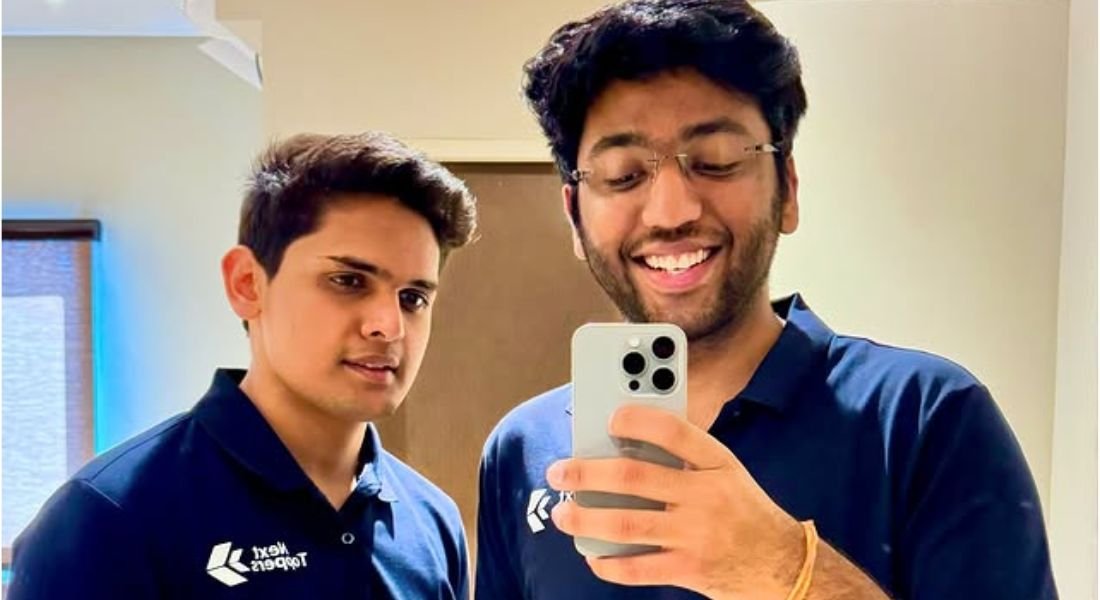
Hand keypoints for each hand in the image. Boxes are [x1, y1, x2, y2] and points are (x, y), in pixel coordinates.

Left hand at [547, 404, 804, 598]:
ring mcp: (697, 535)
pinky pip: (637, 568)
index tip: (609, 418)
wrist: (783, 564)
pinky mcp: (690, 570)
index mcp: (717, 463)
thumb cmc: (743, 511)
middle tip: (559, 472)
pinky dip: (609, 563)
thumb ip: (686, 457)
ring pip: (626, 524)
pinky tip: (593, 555)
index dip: (637, 420)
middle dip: (587, 473)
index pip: (675, 431)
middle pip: (634, 477)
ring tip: (564, 513)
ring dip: (585, 518)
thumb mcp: (727, 473)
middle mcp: (706, 496)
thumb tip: (623, 444)